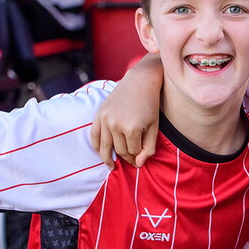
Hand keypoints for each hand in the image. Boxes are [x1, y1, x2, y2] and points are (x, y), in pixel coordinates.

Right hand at [89, 54, 163, 168]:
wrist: (140, 81)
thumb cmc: (151, 104)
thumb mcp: (155, 127)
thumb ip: (148, 148)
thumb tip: (138, 164)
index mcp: (132, 128)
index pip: (133, 152)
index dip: (137, 157)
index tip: (140, 159)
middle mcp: (116, 124)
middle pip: (119, 150)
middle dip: (126, 158)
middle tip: (131, 162)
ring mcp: (106, 119)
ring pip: (105, 146)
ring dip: (108, 158)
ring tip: (112, 167)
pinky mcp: (100, 114)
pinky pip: (94, 135)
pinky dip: (96, 146)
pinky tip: (101, 154)